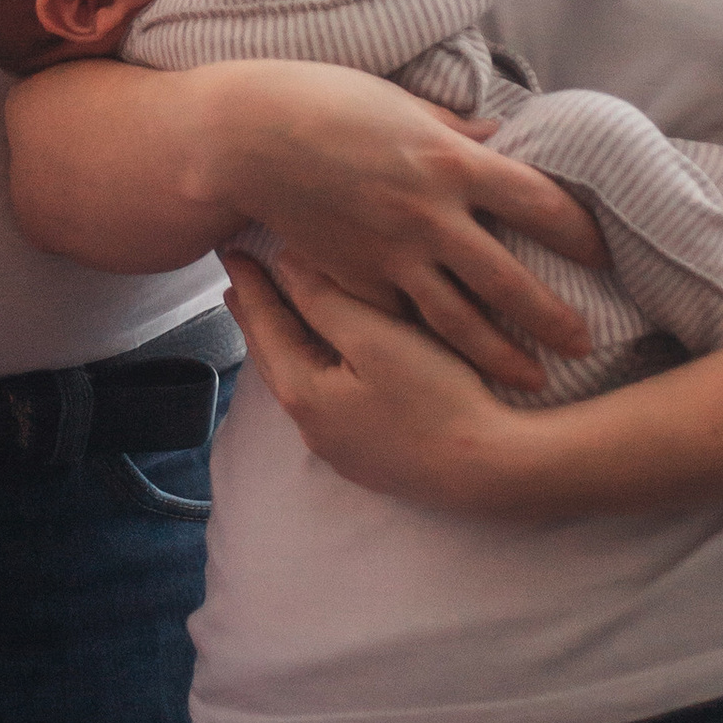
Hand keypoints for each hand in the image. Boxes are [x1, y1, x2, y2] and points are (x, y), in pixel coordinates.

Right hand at [218, 67, 609, 389]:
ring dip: (501, 354)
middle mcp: (431, 216)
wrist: (247, 137)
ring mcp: (391, 255)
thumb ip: (454, 131)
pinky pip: (401, 319)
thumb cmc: (323, 101)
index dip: (580, 233)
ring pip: (460, 320)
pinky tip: (453, 367)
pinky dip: (429, 345)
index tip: (604, 253)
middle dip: (553, 318)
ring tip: (534, 379)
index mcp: (451, 162)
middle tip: (585, 344)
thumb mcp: (402, 105)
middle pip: (510, 280)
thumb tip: (497, 139)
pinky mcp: (354, 279)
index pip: (540, 203)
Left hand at [223, 247, 539, 511]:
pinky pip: (328, 402)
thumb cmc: (437, 399)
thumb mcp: (376, 338)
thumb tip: (286, 265)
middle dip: (258, 318)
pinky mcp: (370, 458)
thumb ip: (325, 300)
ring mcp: (340, 448)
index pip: (266, 326)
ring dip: (287, 345)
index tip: (231, 252)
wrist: (491, 470)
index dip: (250, 286)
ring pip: (300, 381)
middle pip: (275, 358)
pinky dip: (316, 370)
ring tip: (278, 319)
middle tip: (239, 284)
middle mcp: (311, 427)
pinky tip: (326, 364)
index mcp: (304, 393)